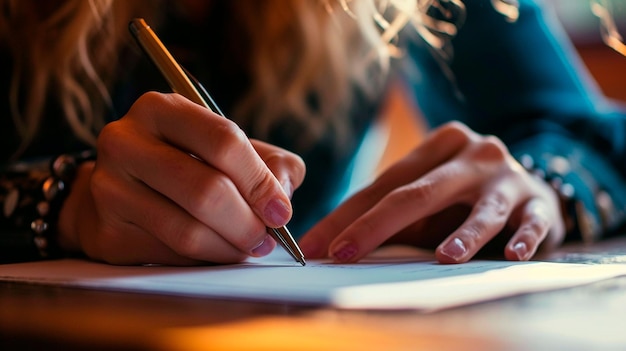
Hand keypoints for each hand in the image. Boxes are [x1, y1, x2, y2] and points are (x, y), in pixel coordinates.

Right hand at [57, 92, 304, 264]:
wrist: (123, 187)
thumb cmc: (188, 162)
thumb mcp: (231, 147)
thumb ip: (271, 162)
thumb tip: (282, 195)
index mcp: (161, 109)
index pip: (223, 141)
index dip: (259, 181)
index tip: (280, 211)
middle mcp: (125, 142)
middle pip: (206, 191)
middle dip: (247, 223)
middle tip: (266, 238)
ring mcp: (109, 188)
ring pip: (188, 231)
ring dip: (230, 248)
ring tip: (248, 248)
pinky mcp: (107, 232)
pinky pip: (170, 255)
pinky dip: (204, 258)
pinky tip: (216, 250)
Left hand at [300, 122, 564, 263]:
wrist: (535, 186)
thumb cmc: (466, 197)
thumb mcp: (431, 196)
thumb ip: (396, 215)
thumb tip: (340, 246)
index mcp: (438, 145)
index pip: (383, 184)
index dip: (346, 217)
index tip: (313, 246)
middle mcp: (471, 154)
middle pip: (418, 192)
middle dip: (374, 226)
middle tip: (342, 254)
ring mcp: (507, 177)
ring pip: (480, 208)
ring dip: (462, 234)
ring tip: (443, 256)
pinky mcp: (538, 202)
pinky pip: (530, 222)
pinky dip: (522, 238)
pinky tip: (511, 252)